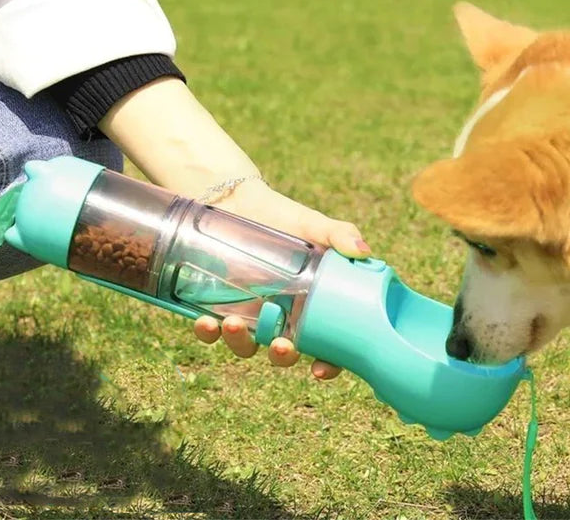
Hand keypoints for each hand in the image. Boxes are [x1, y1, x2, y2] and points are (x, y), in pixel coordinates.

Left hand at [193, 179, 370, 379]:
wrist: (238, 199)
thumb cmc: (282, 215)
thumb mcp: (312, 224)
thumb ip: (339, 234)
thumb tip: (363, 251)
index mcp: (310, 304)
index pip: (326, 343)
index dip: (328, 362)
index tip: (320, 369)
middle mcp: (280, 315)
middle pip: (285, 350)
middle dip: (281, 355)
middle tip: (279, 346)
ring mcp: (248, 313)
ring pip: (246, 345)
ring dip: (239, 343)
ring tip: (233, 324)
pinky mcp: (216, 306)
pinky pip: (211, 331)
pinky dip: (208, 333)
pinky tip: (206, 323)